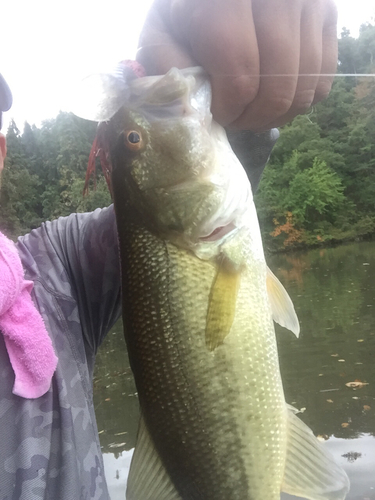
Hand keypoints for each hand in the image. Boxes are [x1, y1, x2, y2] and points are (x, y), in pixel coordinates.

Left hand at [137, 0, 337, 130]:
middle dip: (252, 118)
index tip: (215, 112)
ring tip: (251, 108)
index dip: (228, 110)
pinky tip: (272, 93)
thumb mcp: (160, 35)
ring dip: (274, 114)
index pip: (241, 78)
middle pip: (277, 89)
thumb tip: (192, 111)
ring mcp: (309, 3)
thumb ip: (168, 69)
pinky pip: (322, 81)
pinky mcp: (327, 15)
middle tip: (234, 116)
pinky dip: (297, 101)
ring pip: (303, 90)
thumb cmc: (185, 14)